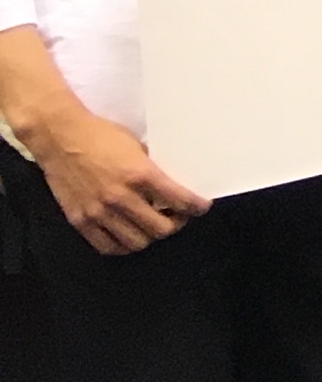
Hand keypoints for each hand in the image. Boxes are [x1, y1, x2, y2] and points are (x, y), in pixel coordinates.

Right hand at [25, 97, 204, 255]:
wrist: (60, 137)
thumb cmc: (101, 135)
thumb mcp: (136, 145)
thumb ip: (152, 168)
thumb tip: (169, 183)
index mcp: (140, 174)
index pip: (180, 200)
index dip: (196, 207)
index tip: (201, 207)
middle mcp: (121, 197)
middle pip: (161, 229)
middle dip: (175, 224)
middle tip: (176, 216)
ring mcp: (99, 212)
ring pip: (137, 242)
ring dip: (150, 236)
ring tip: (152, 225)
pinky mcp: (80, 221)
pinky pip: (107, 247)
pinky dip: (123, 246)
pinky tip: (128, 234)